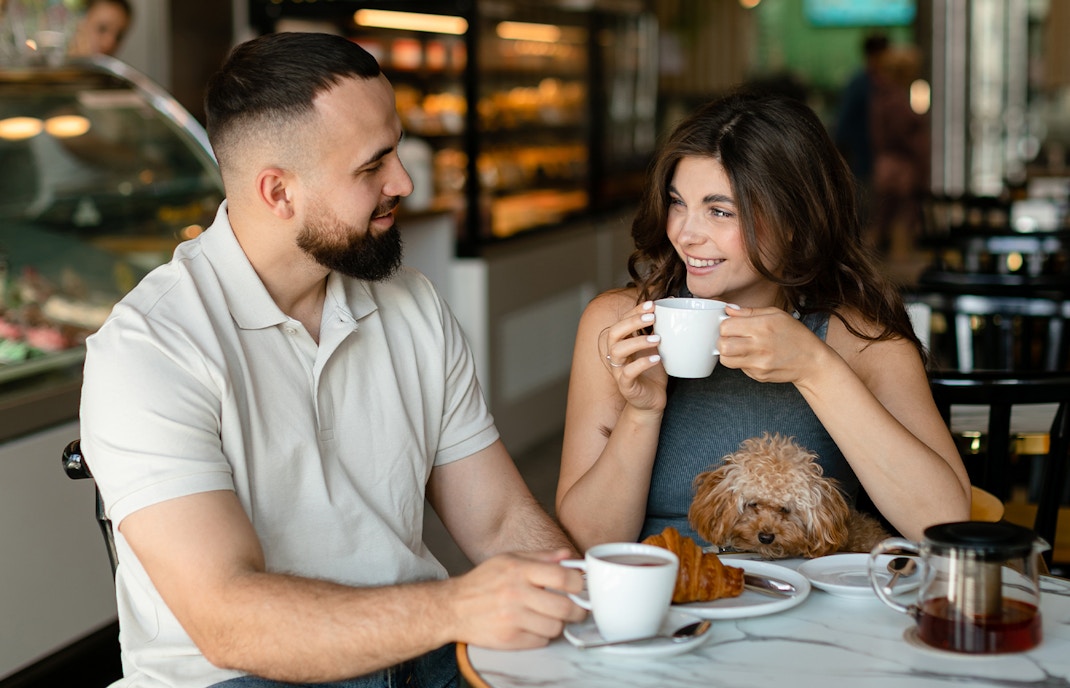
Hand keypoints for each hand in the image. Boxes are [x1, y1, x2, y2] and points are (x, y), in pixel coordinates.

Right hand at [446, 549, 585, 648]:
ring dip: (557, 624)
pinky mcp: (508, 639)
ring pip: (555, 628)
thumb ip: (541, 558)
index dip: (578, 584)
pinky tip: (532, 626)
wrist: (452, 607)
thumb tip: (568, 557)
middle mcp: (515, 594)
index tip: (580, 587)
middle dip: (577, 610)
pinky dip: (541, 636)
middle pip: (564, 608)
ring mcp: (512, 619)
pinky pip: (540, 642)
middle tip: (576, 609)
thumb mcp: (508, 560)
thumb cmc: (482, 582)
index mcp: (518, 570)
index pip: (562, 578)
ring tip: (548, 617)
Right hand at [600, 300, 667, 413]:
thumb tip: (672, 301)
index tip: (652, 304)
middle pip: (614, 332)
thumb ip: (659, 328)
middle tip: (652, 318)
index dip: (634, 311)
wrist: (652, 400)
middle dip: (632, 322)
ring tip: (657, 339)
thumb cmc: (653, 372)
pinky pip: (628, 373)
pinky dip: (642, 363)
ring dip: (637, 341)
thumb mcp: (657, 347)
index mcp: (623, 343)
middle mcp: (617, 354)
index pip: (622, 321)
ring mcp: (619, 370)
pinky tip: (656, 358)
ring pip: (618, 351)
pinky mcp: (626, 385)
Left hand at [717, 306, 826, 384]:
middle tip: (730, 338)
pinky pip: (739, 368)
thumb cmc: (795, 335)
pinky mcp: (758, 376)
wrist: (812, 361)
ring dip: (727, 353)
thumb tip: (729, 310)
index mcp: (763, 326)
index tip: (731, 325)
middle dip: (722, 340)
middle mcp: (760, 346)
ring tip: (738, 347)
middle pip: (723, 345)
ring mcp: (759, 364)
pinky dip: (741, 362)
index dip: (725, 325)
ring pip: (726, 360)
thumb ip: (749, 312)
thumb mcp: (776, 315)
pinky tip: (753, 356)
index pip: (726, 327)